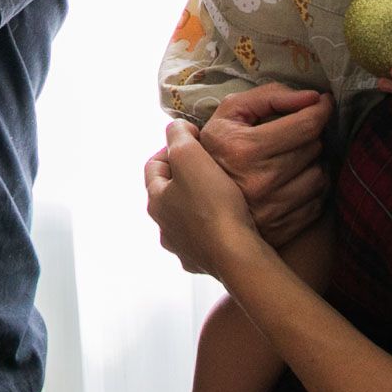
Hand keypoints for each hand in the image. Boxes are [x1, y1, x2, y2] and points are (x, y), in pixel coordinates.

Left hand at [145, 120, 263, 277]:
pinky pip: (205, 239)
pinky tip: (230, 221)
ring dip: (199, 203)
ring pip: (187, 217)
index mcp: (155, 201)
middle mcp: (164, 227)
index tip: (196, 141)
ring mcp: (182, 248)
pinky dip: (213, 228)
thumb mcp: (190, 156)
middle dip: (188, 176)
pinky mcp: (203, 263)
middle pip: (170, 192)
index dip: (173, 147)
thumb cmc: (214, 204)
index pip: (154, 165)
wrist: (236, 253)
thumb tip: (176, 128)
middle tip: (211, 165)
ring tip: (224, 193)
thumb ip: (178, 136)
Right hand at [198, 85, 330, 246]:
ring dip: (312, 163)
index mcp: (245, 149)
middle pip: (314, 148)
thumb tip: (313, 98)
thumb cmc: (218, 148)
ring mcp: (272, 209)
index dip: (321, 110)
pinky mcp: (282, 228)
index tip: (323, 103)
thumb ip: (270, 96)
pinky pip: (317, 202)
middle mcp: (260, 181)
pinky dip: (310, 189)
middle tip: (294, 134)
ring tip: (291, 159)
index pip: (305, 126)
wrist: (199, 198)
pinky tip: (292, 182)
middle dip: (309, 135)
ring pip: (320, 176)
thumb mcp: (231, 112)